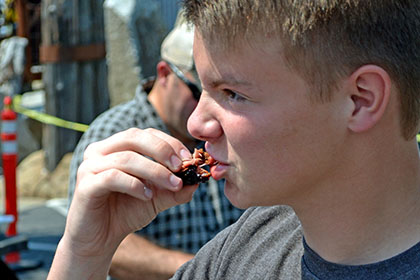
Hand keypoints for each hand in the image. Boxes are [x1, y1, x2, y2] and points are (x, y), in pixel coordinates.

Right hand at [64, 128, 197, 258]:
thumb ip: (175, 188)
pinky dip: (135, 184)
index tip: (189, 158)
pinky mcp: (85, 185)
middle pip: (134, 137)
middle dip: (162, 150)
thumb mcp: (156, 197)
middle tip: (182, 165)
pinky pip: (112, 177)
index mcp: (115, 147)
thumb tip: (198, 179)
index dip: (169, 142)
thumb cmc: (126, 212)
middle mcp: (99, 151)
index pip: (145, 133)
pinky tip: (148, 196)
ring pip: (126, 158)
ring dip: (155, 171)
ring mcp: (89, 167)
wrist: (100, 240)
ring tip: (173, 185)